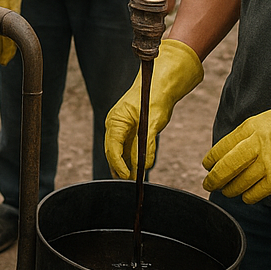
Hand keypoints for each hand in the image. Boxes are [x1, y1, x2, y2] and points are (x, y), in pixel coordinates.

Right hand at [104, 38, 203, 178]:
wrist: (158, 84)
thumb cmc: (154, 98)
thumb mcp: (153, 122)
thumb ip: (146, 144)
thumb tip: (144, 165)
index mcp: (116, 120)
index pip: (112, 147)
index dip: (119, 164)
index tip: (128, 178)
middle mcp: (114, 123)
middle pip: (112, 150)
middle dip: (118, 168)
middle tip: (129, 185)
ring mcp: (119, 126)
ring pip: (116, 150)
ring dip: (122, 165)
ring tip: (130, 181)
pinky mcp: (127, 128)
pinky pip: (123, 147)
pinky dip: (127, 159)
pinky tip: (133, 170)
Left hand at [203, 72, 270, 203]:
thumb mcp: (258, 121)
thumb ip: (241, 136)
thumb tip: (223, 152)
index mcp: (249, 129)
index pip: (223, 147)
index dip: (211, 159)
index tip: (206, 166)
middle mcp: (257, 145)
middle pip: (229, 166)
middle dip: (215, 178)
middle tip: (208, 184)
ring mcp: (270, 162)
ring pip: (242, 181)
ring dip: (230, 189)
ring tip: (225, 191)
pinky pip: (259, 191)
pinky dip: (249, 196)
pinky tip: (244, 197)